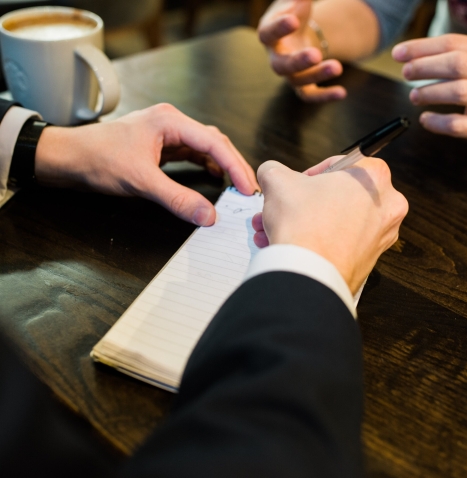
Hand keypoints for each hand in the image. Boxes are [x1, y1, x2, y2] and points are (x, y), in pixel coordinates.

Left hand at [35, 103, 258, 225]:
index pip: (214, 143)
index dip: (235, 166)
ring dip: (221, 165)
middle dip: (232, 165)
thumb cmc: (98, 158)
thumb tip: (208, 216)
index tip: (246, 187)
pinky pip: (192, 153)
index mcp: (170, 121)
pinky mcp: (161, 145)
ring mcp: (166, 133)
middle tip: (246, 189)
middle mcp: (171, 123)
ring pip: (204, 147)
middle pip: (214, 142)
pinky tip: (213, 176)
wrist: (70, 157)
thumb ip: (177, 198)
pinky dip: (206, 165)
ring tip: (235, 184)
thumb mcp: (141, 181)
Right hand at [252, 156, 407, 293]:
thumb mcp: (277, 181)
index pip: (338, 165)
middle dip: (299, 204)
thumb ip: (273, 170)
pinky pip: (337, 244)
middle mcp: (386, 207)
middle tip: (280, 209)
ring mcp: (379, 237)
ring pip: (333, 222)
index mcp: (374, 177)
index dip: (308, 175)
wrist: (309, 273)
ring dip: (300, 224)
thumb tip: (271, 174)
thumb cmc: (304, 225)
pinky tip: (287, 247)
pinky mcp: (367, 261)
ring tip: (274, 230)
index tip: (295, 186)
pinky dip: (313, 243)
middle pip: (334, 197)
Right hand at [258, 0, 344, 101]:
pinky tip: (342, 93)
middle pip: (282, 66)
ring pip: (299, 81)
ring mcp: (289, 74)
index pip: (267, 34)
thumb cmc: (292, 10)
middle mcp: (276, 58)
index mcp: (269, 35)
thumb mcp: (295, 0)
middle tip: (315, 55)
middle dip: (298, 62)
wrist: (295, 29)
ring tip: (338, 67)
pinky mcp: (302, 85)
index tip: (293, 21)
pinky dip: (325, 96)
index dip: (278, 29)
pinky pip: (310, 95)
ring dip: (317, 75)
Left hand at [392, 34, 466, 144]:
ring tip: (414, 96)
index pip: (455, 44)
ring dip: (431, 92)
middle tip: (406, 72)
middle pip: (459, 63)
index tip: (398, 53)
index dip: (422, 48)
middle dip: (426, 66)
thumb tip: (406, 55)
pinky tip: (425, 119)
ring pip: (460, 91)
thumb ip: (448, 62)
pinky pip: (457, 125)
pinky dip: (436, 122)